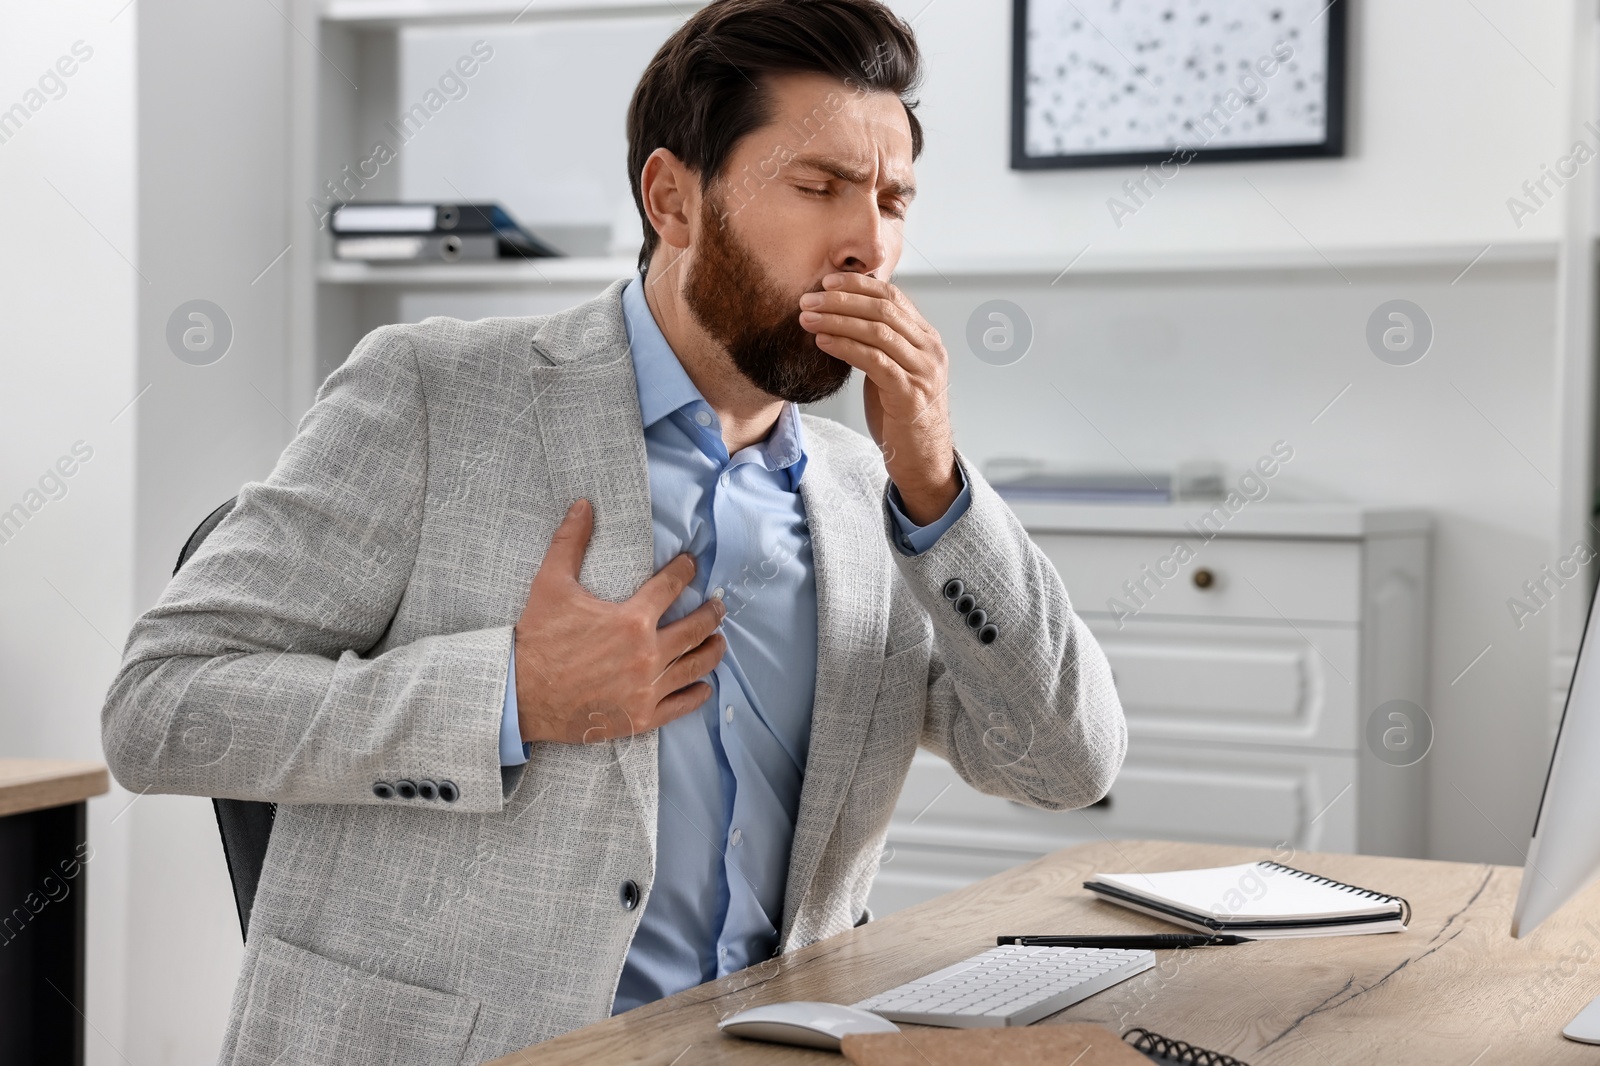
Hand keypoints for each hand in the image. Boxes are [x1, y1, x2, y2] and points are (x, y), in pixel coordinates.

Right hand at [513, 499, 725, 744]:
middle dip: (712, 613)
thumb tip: (583, 505)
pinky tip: (704, 686)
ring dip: (712, 650)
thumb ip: (570, 543)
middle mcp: (647, 654)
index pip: (671, 587)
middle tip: (718, 605)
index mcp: (631, 619)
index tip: (691, 564)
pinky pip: (681, 704)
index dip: (684, 570)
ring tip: (719, 641)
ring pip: (696, 665)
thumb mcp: (550, 585)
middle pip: (696, 628)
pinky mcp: (642, 716)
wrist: (520, 695)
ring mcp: (647, 688)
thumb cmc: (537, 639)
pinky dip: (697, 694)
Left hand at [797, 273, 958, 523]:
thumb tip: (844, 318)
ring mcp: (923, 371)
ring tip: (807, 318)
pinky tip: (822, 342)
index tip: (826, 282)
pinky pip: (873, 360)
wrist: (922, 459)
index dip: (858, 285)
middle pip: (883, 309)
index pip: (893, 297)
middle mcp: (930, 350)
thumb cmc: (901, 416)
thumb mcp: (893, 371)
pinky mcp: (909, 393)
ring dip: (837, 320)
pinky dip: (845, 346)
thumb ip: (879, 344)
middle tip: (808, 298)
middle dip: (841, 300)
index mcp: (927, 339)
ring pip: (878, 331)